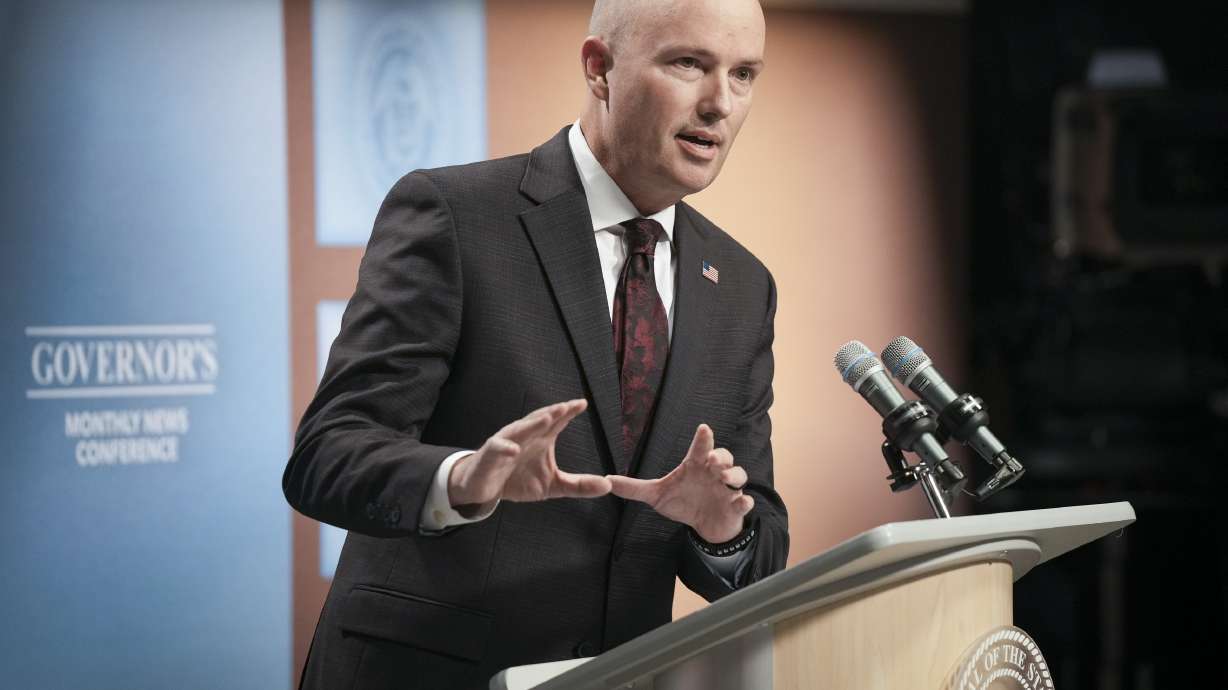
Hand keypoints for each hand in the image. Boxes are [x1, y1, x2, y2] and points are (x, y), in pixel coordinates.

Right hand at [447, 399, 611, 512]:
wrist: (484, 489)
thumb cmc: (518, 480)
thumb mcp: (553, 486)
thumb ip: (579, 485)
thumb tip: (608, 485)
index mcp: (541, 439)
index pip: (557, 421)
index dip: (568, 412)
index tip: (583, 404)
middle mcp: (525, 436)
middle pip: (540, 420)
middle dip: (553, 412)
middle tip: (567, 406)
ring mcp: (507, 443)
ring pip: (520, 429)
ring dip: (532, 423)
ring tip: (546, 419)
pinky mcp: (491, 455)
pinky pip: (498, 449)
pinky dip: (505, 448)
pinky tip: (514, 449)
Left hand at [606, 424, 752, 542]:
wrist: (703, 525)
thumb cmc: (682, 502)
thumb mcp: (656, 495)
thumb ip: (634, 488)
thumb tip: (607, 480)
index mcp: (696, 466)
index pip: (701, 447)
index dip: (704, 438)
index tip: (704, 429)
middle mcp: (714, 473)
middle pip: (724, 456)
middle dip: (721, 456)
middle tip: (712, 461)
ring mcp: (727, 489)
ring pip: (739, 475)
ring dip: (733, 474)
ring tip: (723, 478)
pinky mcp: (736, 507)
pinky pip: (745, 501)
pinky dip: (744, 501)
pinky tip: (741, 502)